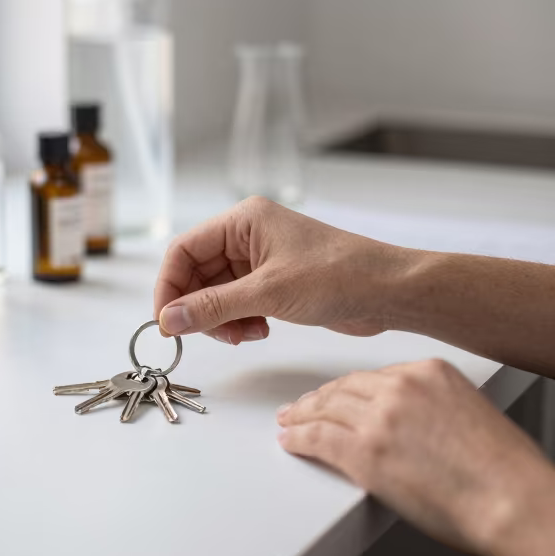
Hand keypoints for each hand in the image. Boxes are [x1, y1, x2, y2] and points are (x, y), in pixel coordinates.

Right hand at [155, 196, 410, 344]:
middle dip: (199, 307)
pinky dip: (240, 321)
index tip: (166, 321)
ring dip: (220, 319)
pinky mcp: (276, 282)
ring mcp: (262, 259)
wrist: (388, 292)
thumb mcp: (267, 293)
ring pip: (217, 292)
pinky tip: (259, 332)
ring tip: (242, 335)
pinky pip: (239, 302)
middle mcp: (249, 235)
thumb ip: (213, 307)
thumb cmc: (337, 276)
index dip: (169, 286)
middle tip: (206, 335)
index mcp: (243, 220)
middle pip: (197, 273)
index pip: (183, 250)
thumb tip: (169, 319)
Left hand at [278, 358, 553, 554]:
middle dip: (320, 399)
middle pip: (345, 388)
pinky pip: (318, 439)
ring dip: (303, 416)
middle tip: (302, 407)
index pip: (374, 376)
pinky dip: (300, 439)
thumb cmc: (502, 470)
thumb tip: (411, 427)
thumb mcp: (469, 412)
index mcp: (429, 371)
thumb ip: (433, 408)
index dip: (349, 389)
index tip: (338, 396)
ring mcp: (379, 418)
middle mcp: (401, 387)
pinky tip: (291, 441)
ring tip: (290, 422)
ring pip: (326, 410)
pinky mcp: (364, 453)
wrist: (509, 500)